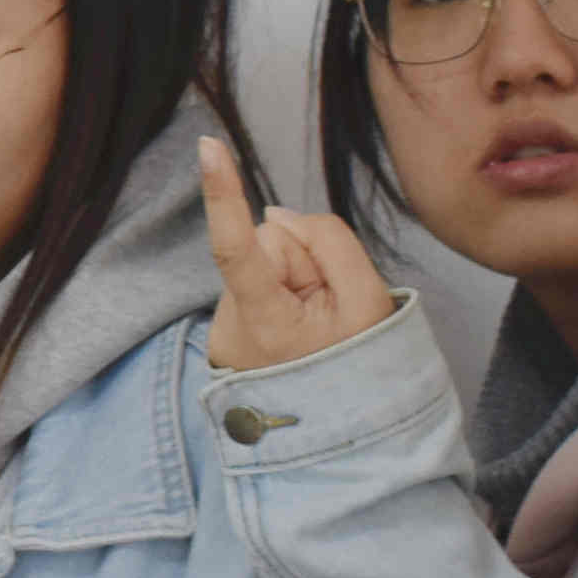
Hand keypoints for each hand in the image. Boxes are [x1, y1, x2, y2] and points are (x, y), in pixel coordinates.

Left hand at [198, 134, 406, 376]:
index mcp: (271, 324)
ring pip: (266, 263)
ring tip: (312, 325)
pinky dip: (280, 296)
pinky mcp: (224, 332)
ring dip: (293, 282)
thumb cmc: (358, 363)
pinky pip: (257, 285)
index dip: (224, 194)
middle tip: (325, 308)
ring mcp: (226, 332)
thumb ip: (328, 242)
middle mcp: (236, 328)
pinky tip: (295, 330)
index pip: (238, 248)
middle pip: (271, 244)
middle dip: (302, 262)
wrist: (336, 430)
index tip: (208, 146)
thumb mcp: (369, 301)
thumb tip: (274, 216)